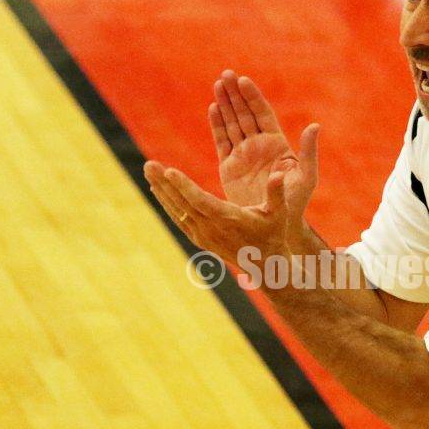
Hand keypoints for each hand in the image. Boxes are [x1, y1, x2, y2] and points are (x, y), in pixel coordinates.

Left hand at [144, 160, 290, 266]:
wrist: (265, 264)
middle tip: (149, 164)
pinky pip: (179, 219)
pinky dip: (167, 203)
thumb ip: (277, 192)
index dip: (184, 186)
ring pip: (177, 210)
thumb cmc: (273, 233)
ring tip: (149, 169)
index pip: (200, 201)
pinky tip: (157, 189)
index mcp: (228, 219)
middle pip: (182, 203)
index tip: (168, 171)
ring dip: (161, 190)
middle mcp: (211, 228)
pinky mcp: (199, 238)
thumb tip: (280, 173)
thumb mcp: (279, 213)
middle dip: (164, 182)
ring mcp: (203, 235)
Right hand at [211, 70, 318, 237]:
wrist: (276, 223)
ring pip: (232, 123)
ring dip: (225, 104)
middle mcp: (259, 145)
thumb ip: (309, 152)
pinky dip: (217, 125)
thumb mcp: (306, 176)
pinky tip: (213, 108)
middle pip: (245, 114)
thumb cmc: (296, 202)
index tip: (243, 81)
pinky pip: (222, 141)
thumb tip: (315, 126)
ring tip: (217, 84)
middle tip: (226, 74)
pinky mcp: (229, 167)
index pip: (263, 114)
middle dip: (236, 94)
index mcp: (277, 144)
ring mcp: (243, 154)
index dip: (253, 97)